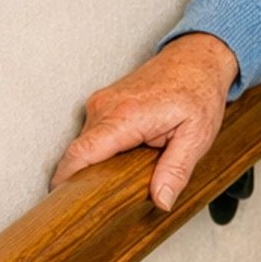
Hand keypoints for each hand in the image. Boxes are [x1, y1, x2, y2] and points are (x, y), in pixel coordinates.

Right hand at [51, 33, 238, 211]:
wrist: (196, 59)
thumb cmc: (198, 92)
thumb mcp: (197, 136)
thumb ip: (176, 169)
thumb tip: (161, 200)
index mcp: (126, 116)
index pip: (82, 153)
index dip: (67, 179)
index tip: (62, 201)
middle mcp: (106, 107)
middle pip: (80, 153)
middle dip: (85, 178)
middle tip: (102, 202)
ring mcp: (101, 103)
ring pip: (85, 144)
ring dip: (97, 164)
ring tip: (119, 178)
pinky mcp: (103, 103)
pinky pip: (92, 134)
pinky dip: (101, 151)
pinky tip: (122, 159)